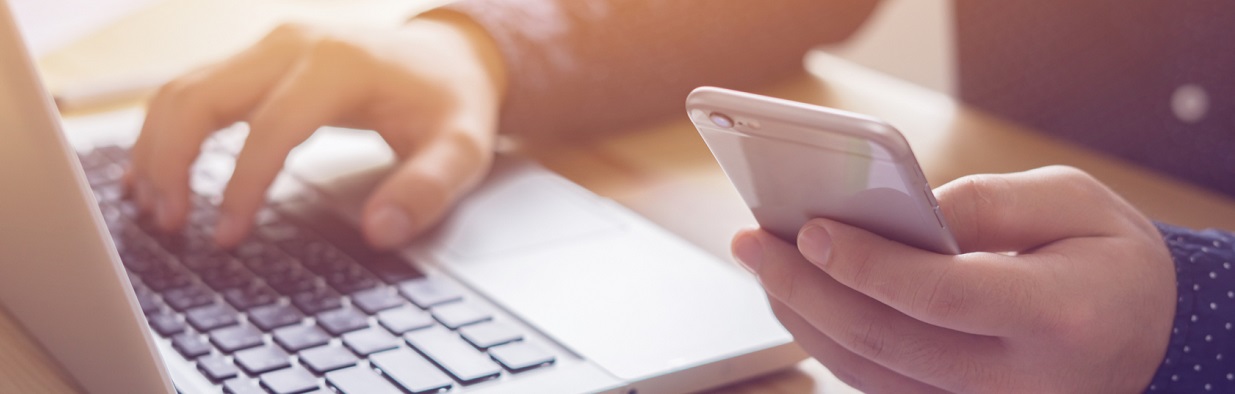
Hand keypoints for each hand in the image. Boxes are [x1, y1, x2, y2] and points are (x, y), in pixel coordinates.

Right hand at [126, 10, 507, 248]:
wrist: (450, 57)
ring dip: (157, 148)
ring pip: (185, 89)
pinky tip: (152, 172)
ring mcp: (270, 46)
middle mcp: (294, 44)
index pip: (270, 129)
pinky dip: (166, 130)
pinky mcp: (259, 58)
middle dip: (172, 162)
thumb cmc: (451, 103)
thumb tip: (381, 231)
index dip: (241, 187)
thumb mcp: (462, 149)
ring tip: (153, 208)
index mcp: (339, 65)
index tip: (225, 237)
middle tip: (168, 224)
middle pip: (202, 96)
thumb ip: (427, 189)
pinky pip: (195, 88)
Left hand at [732, 166, 1175, 392]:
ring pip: (869, 371)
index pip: (943, 296)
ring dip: (802, 316)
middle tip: (752, 242)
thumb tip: (901, 209)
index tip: (811, 229)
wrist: (1143, 335)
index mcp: (1059, 318)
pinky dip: (828, 338)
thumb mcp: (1076, 204)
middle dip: (806, 288)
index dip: (869, 264)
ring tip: (761, 261)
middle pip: (887, 340)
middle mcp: (1020, 382)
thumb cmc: (1108, 260)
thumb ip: (990, 202)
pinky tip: (799, 294)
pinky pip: (877, 382)